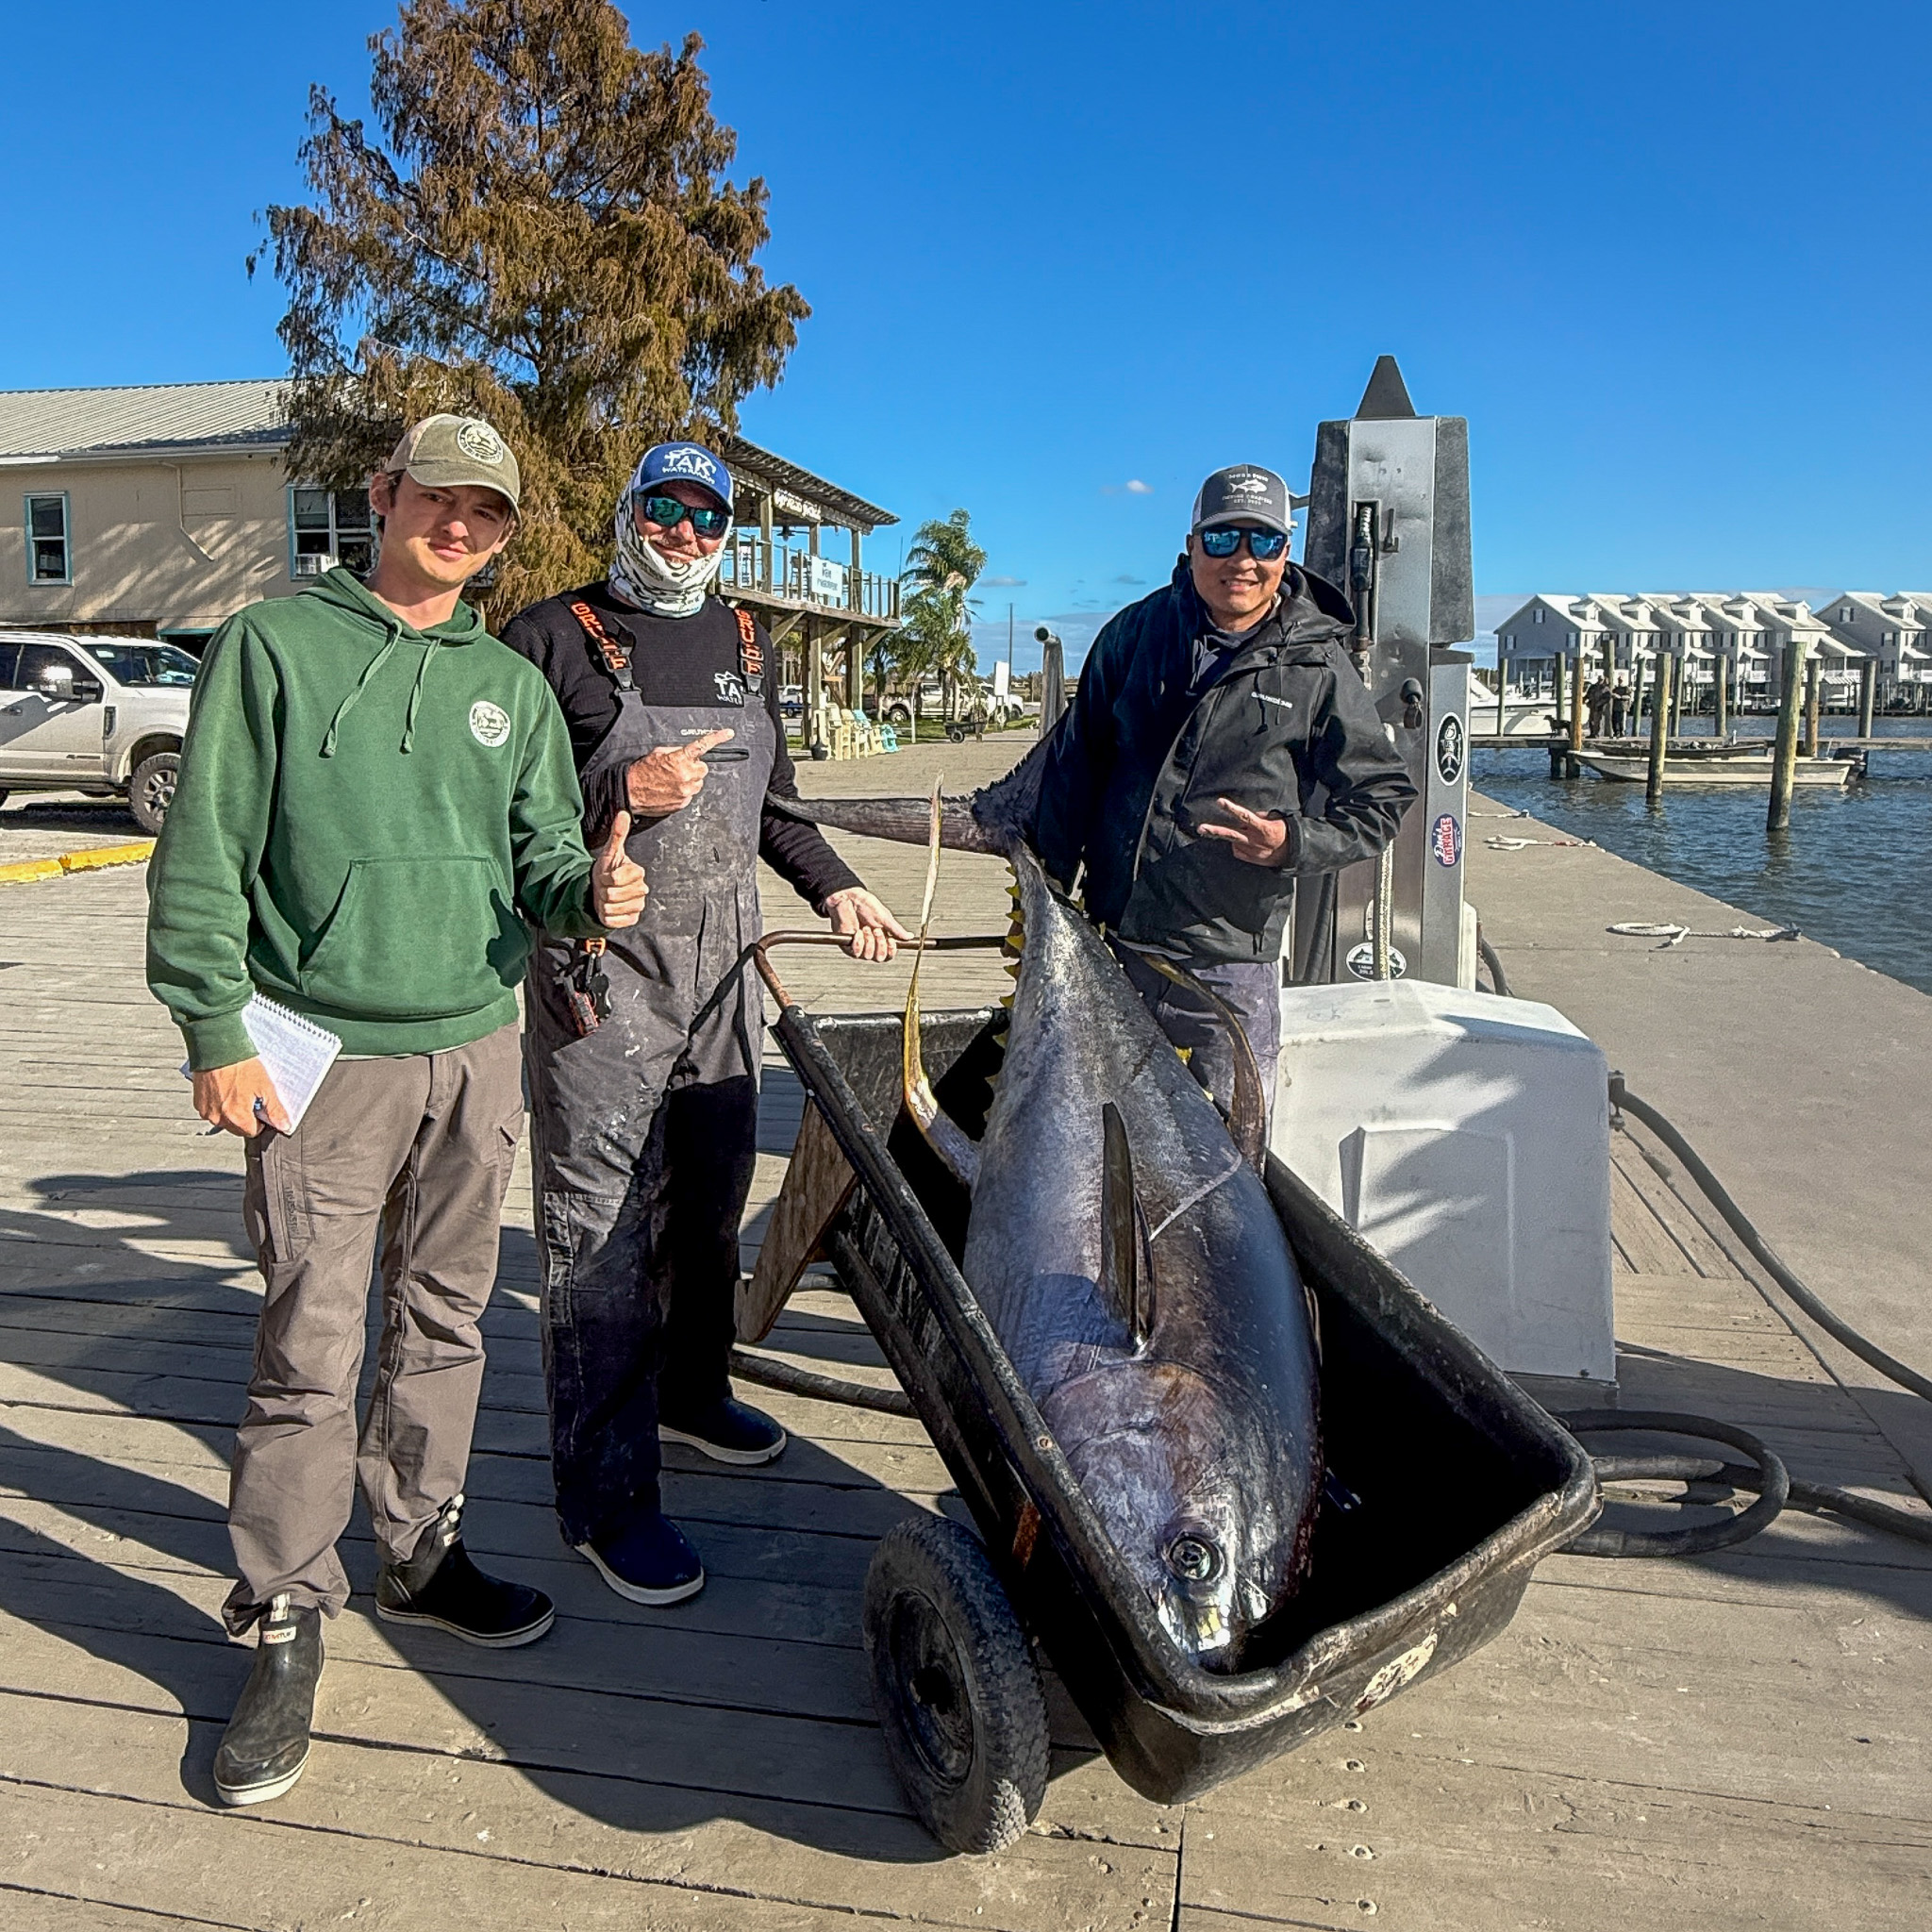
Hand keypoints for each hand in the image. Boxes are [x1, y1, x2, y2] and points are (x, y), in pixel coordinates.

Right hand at [192, 1056, 290, 1137]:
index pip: (253, 1132)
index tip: (262, 1108)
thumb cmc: (239, 1064)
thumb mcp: (264, 1086)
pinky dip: (220, 1103)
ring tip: (238, 1089)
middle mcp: (218, 1117)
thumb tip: (284, 1125)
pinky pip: (213, 1109)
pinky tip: (226, 1088)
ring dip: (232, 1110)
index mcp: (236, 1117)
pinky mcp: (198, 1101)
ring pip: (224, 1119)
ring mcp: (206, 1110)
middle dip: (246, 1116)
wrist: (216, 1048)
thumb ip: (275, 1110)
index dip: (261, 1121)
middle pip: (237, 1128)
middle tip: (251, 1096)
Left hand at [592, 811, 648, 928]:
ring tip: (607, 897)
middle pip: (612, 894)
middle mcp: (642, 890)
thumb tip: (623, 813)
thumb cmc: (607, 870)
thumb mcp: (610, 852)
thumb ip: (617, 834)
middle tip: (606, 886)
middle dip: (603, 890)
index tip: (607, 875)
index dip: (605, 877)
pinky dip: (606, 916)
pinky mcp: (632, 919)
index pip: (615, 878)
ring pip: (611, 908)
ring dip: (603, 904)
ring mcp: (638, 905)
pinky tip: (609, 909)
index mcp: (638, 872)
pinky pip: (612, 920)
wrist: (603, 890)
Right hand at [625, 730, 735, 813]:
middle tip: (680, 769)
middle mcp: (686, 775)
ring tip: (672, 781)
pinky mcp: (683, 802)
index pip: (702, 745)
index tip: (728, 733)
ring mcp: (686, 790)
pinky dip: (683, 792)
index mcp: (680, 759)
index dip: (717, 738)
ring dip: (689, 781)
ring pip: (698, 783)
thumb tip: (685, 753)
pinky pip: (690, 795)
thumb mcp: (658, 753)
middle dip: (694, 768)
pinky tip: (670, 790)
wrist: (631, 791)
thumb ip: (676, 751)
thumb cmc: (642, 772)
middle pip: (703, 769)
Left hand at [824, 886, 910, 961]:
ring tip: (865, 928)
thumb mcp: (884, 917)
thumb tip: (909, 937)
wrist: (849, 899)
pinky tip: (858, 933)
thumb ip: (896, 929)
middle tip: (876, 930)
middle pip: (880, 958)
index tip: (891, 940)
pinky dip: (859, 943)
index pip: (889, 954)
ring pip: (868, 956)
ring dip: (869, 941)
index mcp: (882, 938)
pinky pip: (856, 953)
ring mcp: (860, 946)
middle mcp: (871, 944)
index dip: (891, 950)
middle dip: (880, 944)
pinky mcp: (848, 946)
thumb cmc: (865, 905)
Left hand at [1198, 798, 1290, 865]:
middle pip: (1231, 834)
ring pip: (1233, 842)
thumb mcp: (1276, 819)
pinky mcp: (1249, 858)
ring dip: (1225, 836)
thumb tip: (1247, 814)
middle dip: (1215, 831)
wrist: (1291, 852)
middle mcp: (1254, 840)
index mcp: (1262, 828)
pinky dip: (1238, 845)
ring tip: (1208, 830)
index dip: (1232, 809)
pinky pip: (1237, 850)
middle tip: (1201, 828)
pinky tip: (1244, 842)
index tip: (1220, 802)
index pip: (1244, 816)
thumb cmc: (1283, 832)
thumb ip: (1260, 816)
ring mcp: (1251, 851)